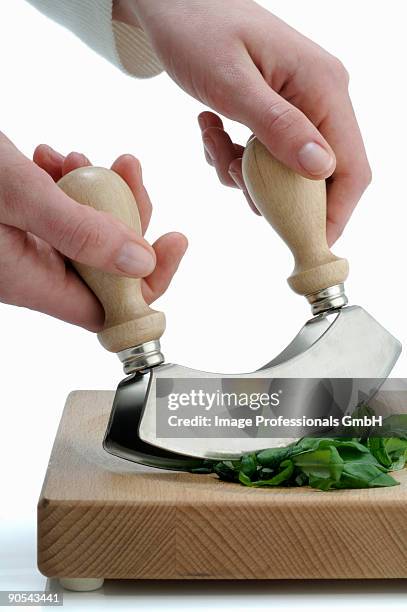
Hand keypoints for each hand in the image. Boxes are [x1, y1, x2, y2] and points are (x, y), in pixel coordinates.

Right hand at [0, 133, 186, 330]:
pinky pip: (55, 214)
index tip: (172, 243)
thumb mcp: (20, 196)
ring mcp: (22, 247)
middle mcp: (30, 272)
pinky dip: (62, 185)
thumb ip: (80, 231)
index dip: (148, 284)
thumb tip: (142, 262)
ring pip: (82, 232)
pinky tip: (50, 158)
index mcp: (33, 282)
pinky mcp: (14, 224)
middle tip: (130, 172)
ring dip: (93, 192)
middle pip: (103, 264)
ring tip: (79, 158)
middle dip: (126, 217)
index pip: (109, 308)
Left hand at [120, 0, 370, 244]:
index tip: (305, 244)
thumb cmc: (198, 32)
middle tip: (232, 173)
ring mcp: (301, 106)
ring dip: (244, 172)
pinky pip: (266, 157)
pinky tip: (212, 127)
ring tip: (213, 138)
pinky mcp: (278, 113)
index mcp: (323, 87)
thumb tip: (321, 170)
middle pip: (318, 176)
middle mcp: (322, 98)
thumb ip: (278, 127)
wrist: (173, 7)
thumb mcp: (233, 84)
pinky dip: (235, 158)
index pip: (350, 167)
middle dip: (271, 191)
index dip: (334, 214)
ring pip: (285, 172)